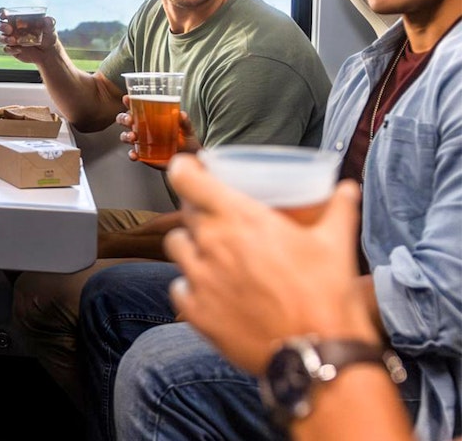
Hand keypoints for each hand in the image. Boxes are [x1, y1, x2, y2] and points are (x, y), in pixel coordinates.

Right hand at [0, 8, 56, 64]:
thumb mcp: (50, 28)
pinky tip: (19, 49)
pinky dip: (11, 49)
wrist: (48, 52)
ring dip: (5, 38)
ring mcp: (11, 39)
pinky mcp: (12, 50)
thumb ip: (49, 23)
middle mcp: (12, 28)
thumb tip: (48, 19)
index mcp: (17, 19)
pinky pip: (6, 49)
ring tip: (14, 40)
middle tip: (10, 29)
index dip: (1, 13)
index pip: (4, 13)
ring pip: (1, 37)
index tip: (4, 15)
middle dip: (1, 26)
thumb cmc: (47, 35)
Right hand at [116, 99, 199, 167]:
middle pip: (125, 120)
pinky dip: (132, 154)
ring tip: (133, 137)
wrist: (189, 157)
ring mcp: (141, 141)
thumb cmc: (186, 138)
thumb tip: (181, 114)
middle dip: (124, 118)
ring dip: (126, 135)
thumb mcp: (187, 128)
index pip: (136, 106)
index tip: (126, 98)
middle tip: (130, 120)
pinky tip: (134, 155)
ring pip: (125, 136)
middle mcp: (142, 128)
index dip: (128, 101)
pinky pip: (133, 154)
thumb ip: (184, 122)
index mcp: (150, 117)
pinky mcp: (143, 155)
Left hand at [163, 154, 374, 374]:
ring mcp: (199, 278)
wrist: (317, 353)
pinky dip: (190, 285)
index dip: (184, 168)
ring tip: (214, 252)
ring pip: (176, 246)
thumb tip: (346, 188)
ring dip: (191, 245)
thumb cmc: (325, 296)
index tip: (192, 168)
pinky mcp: (194, 310)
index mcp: (239, 219)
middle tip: (220, 217)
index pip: (185, 178)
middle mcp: (211, 243)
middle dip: (198, 209)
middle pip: (185, 212)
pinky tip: (212, 289)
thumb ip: (338, 209)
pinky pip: (178, 287)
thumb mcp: (336, 244)